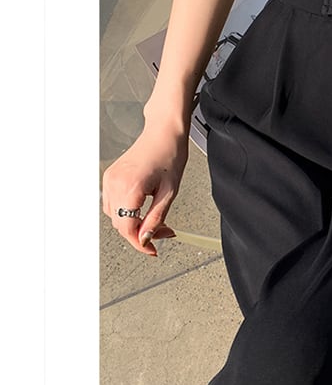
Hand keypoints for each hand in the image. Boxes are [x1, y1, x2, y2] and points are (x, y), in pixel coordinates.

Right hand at [101, 124, 188, 255]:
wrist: (163, 133)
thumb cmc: (170, 155)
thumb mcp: (170, 192)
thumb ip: (156, 217)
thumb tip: (147, 238)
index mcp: (130, 188)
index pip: (127, 228)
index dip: (140, 243)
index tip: (153, 250)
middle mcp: (114, 184)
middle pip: (120, 224)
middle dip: (141, 233)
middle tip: (163, 232)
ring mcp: (109, 180)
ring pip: (116, 216)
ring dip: (133, 223)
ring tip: (156, 220)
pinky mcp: (110, 177)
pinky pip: (113, 204)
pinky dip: (127, 211)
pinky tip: (143, 209)